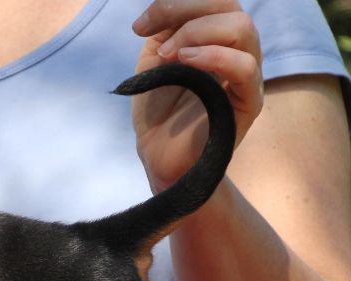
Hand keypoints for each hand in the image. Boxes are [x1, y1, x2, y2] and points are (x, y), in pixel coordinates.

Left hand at [131, 0, 262, 191]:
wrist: (159, 157)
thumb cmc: (159, 111)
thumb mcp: (154, 60)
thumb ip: (163, 29)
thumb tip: (165, 4)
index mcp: (218, 39)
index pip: (215, 1)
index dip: (177, 3)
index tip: (140, 26)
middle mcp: (238, 52)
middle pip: (230, 7)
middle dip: (185, 12)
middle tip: (153, 40)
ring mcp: (246, 77)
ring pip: (242, 28)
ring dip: (196, 32)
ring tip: (167, 56)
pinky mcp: (249, 104)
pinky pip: (246, 68)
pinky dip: (214, 56)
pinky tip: (185, 61)